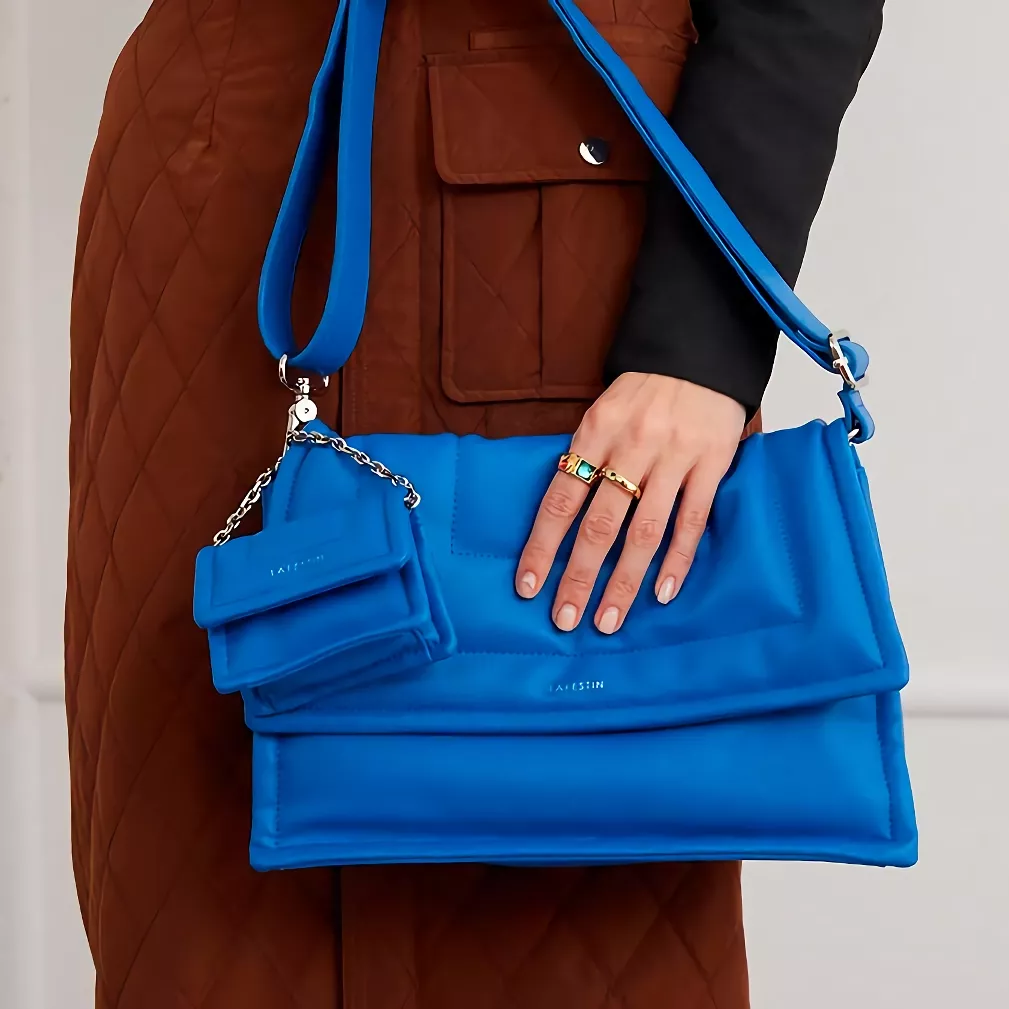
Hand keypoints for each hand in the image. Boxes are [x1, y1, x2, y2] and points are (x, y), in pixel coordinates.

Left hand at [515, 373, 745, 633]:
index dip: (542, 546)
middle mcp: (631, 446)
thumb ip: (585, 458)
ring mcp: (674, 457)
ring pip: (644, 531)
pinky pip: (692, 520)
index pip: (560, 499)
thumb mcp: (601, 412)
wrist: (700, 351)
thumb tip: (561, 517)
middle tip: (565, 619)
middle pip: (599, 524)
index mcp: (595, 432)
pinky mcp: (712, 464)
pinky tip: (662, 592)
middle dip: (578, 576)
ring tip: (608, 620)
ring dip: (624, 581)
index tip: (527, 587)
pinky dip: (677, 559)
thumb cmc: (644, 391)